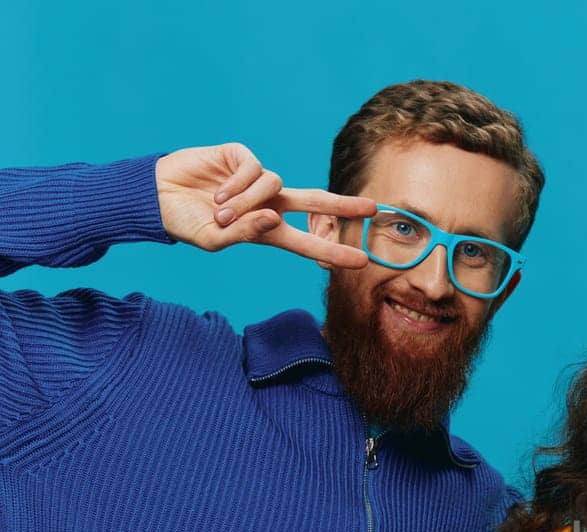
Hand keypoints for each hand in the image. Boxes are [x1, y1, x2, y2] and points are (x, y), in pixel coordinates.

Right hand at [155, 143, 374, 266]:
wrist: (155, 196)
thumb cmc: (184, 222)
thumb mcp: (213, 239)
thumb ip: (245, 234)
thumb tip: (274, 219)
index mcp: (266, 230)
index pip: (306, 241)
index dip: (332, 250)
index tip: (360, 261)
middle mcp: (268, 203)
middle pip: (315, 202)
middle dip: (343, 205)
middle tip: (373, 209)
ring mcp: (256, 179)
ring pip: (274, 186)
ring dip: (248, 201)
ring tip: (220, 209)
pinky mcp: (241, 156)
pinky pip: (256, 170)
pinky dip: (238, 183)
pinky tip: (218, 191)